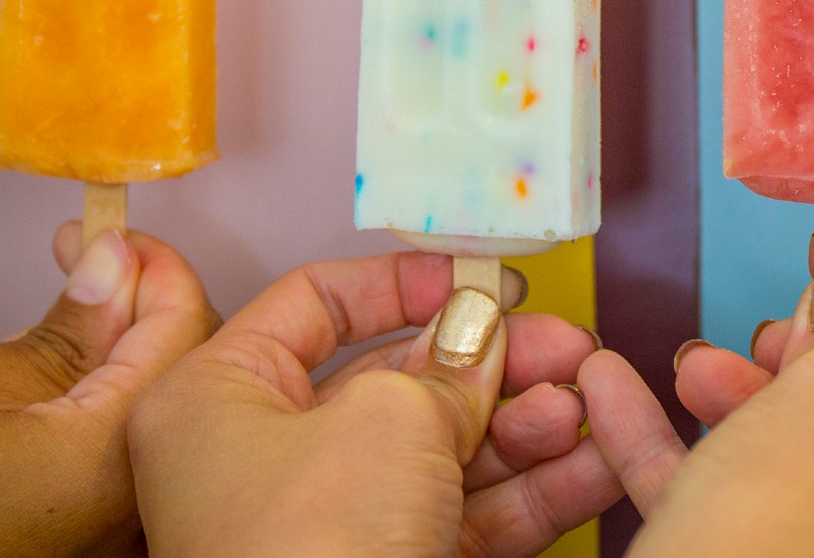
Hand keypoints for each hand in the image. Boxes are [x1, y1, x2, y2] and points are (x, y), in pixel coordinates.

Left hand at [127, 252, 619, 557]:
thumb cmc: (308, 551)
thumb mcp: (388, 418)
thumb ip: (445, 365)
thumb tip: (478, 334)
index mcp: (219, 399)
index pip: (314, 304)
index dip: (406, 282)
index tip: (484, 281)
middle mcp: (263, 462)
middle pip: (396, 382)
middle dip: (495, 363)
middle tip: (567, 345)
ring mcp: (326, 528)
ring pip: (442, 454)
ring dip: (526, 425)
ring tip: (590, 403)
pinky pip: (465, 519)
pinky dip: (532, 492)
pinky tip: (595, 461)